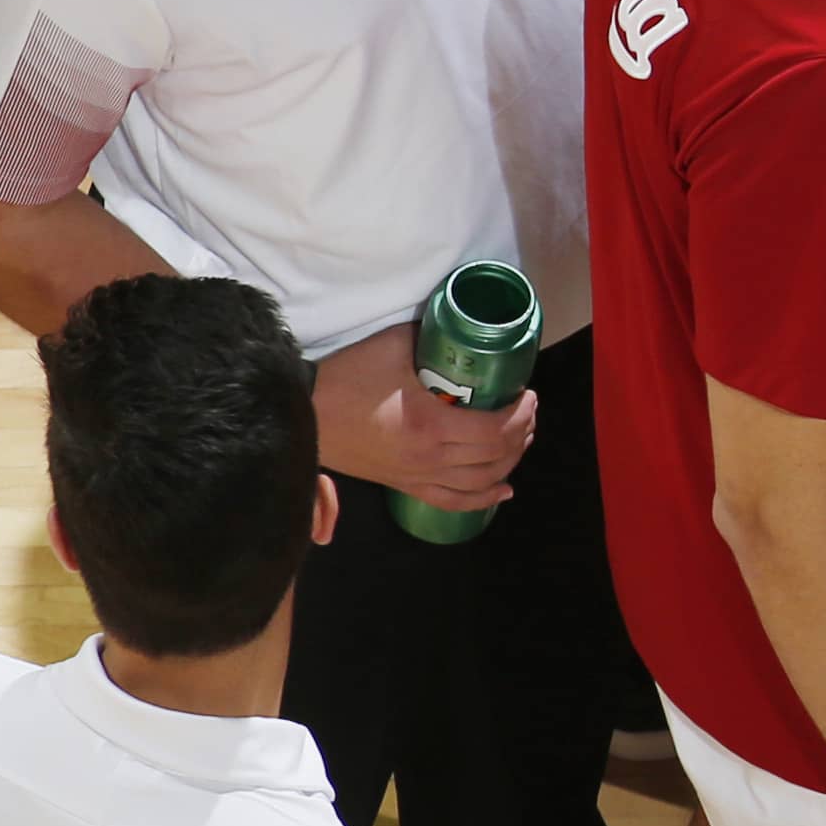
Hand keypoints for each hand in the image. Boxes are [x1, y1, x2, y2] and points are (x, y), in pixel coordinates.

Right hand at [318, 323, 533, 512]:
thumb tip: (460, 324)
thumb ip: (430, 336)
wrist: (298, 412)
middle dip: (521, 433)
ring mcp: (415, 475)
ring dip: (509, 463)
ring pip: (479, 482)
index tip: (528, 393)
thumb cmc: (344, 377)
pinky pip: (450, 501)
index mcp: (431, 424)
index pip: (496, 430)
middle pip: (494, 456)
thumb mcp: (392, 346)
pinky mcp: (401, 485)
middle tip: (528, 411)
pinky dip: (482, 499)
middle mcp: (429, 457)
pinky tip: (502, 490)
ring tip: (520, 440)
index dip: (522, 414)